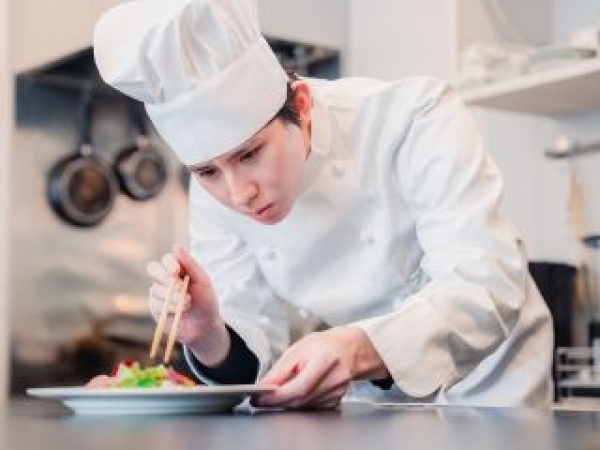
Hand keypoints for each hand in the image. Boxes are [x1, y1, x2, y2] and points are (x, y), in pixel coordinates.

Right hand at [147, 245, 229, 365]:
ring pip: (155, 288)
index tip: (177, 271)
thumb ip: (190, 264)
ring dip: (173, 296)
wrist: (205, 326)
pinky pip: (155, 304)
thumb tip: (176, 246)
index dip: (169, 263)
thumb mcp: (203, 281)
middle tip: (176, 285)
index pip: (166, 259)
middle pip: (152, 268)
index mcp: (178, 270)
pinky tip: (179, 311)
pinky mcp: (155, 309)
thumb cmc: (206, 301)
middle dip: (163, 275)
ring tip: (188, 303)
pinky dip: (169, 307)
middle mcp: (165, 279)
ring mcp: (159, 294)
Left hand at [252, 326, 387, 409]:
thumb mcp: (297, 349)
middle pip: (301, 399)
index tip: (260, 398)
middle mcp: (335, 378)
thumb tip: (263, 387)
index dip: (277, 396)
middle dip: (277, 402)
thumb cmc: (323, 345)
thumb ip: (280, 370)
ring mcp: (338, 391)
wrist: (348, 348)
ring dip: (287, 403)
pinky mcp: (336, 400)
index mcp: (325, 360)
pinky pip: (312, 407)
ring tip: (277, 393)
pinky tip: (295, 393)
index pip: (299, 386)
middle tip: (261, 399)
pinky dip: (299, 403)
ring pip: (305, 406)